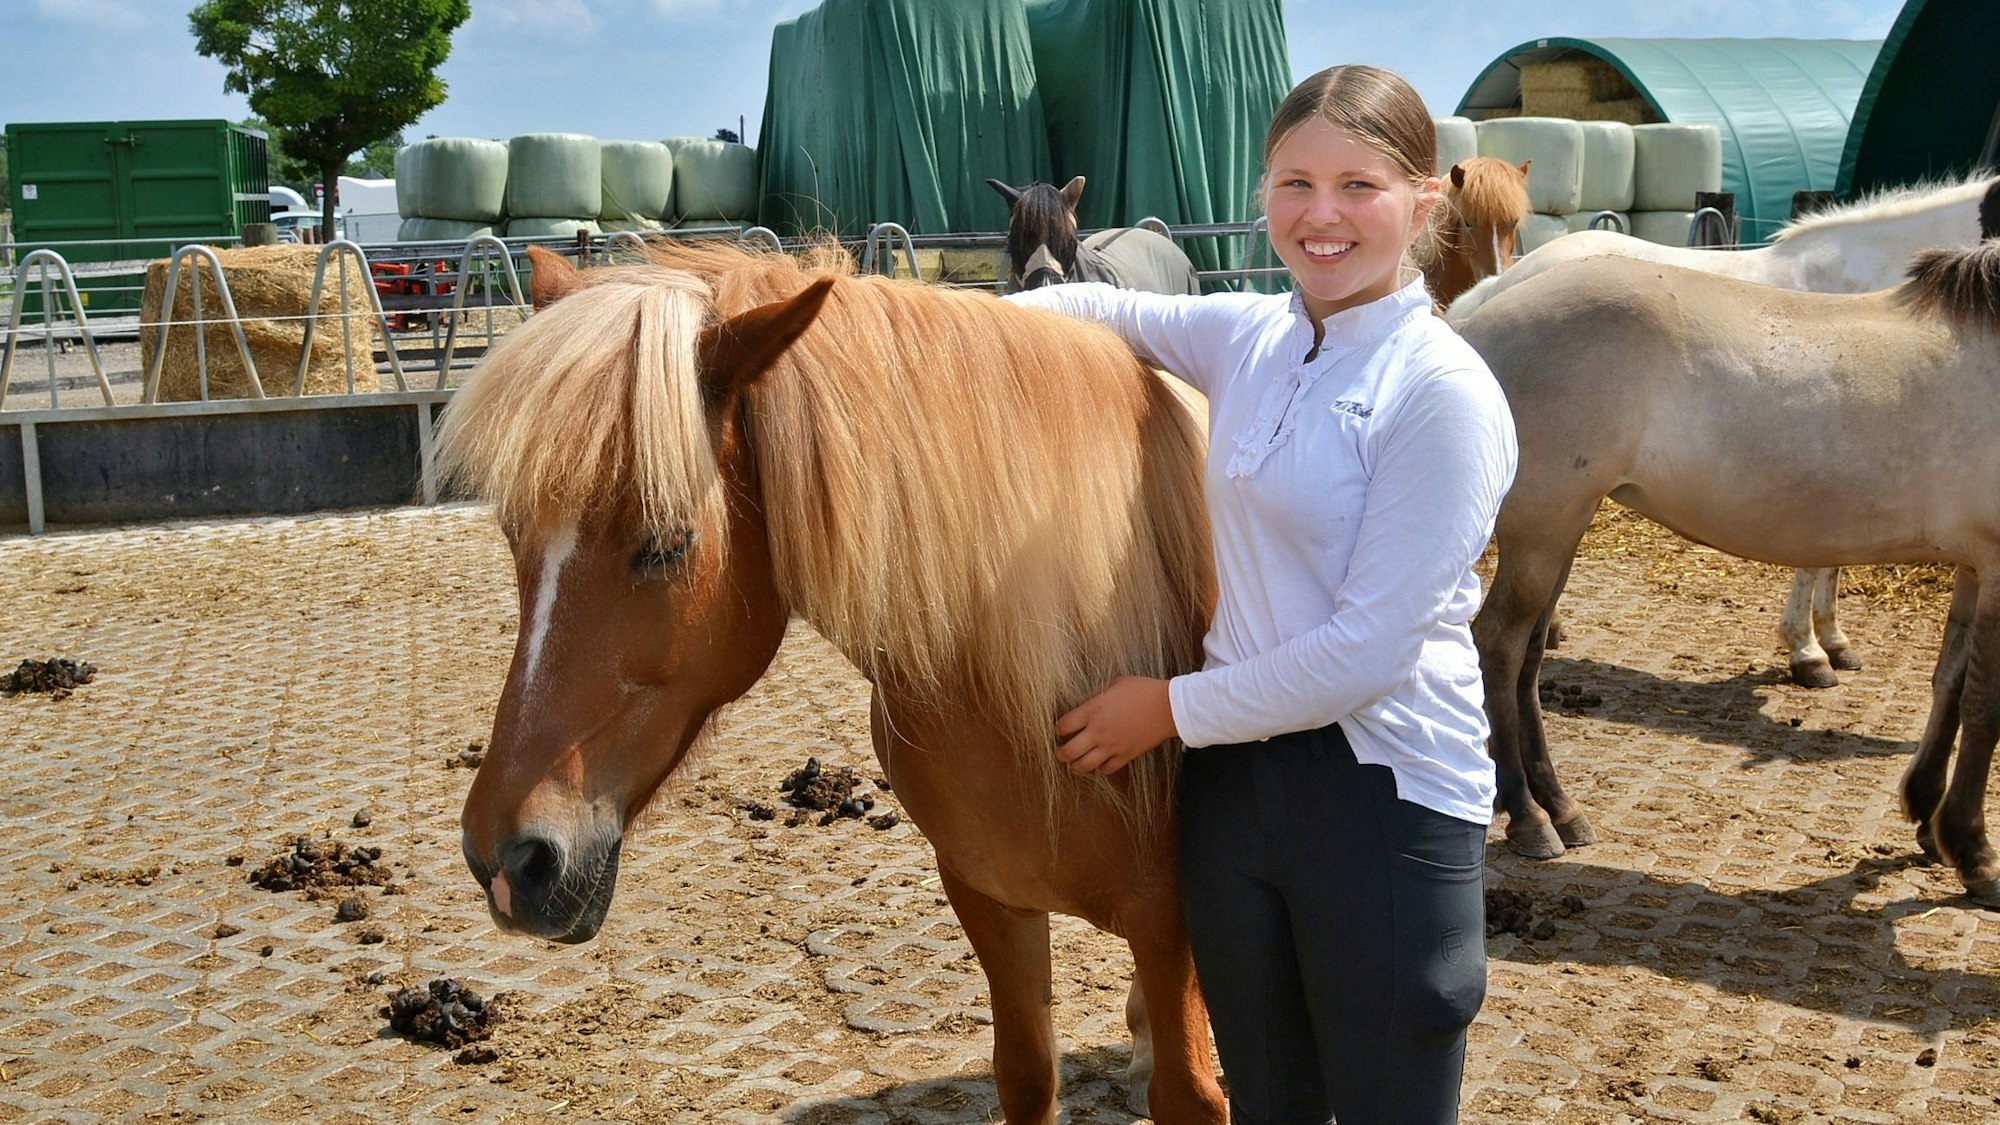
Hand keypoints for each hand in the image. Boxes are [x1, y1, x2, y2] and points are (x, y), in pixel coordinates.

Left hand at [1053, 676, 1177, 774]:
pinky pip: (1107, 769)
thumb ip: (1096, 697)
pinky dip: (1100, 769)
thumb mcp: (1114, 684)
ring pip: (1084, 765)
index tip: (1059, 730)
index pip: (1064, 726)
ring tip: (1074, 764)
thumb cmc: (1142, 690)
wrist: (1168, 707)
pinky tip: (1099, 764)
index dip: (1058, 729)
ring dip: (1076, 766)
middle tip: (1060, 753)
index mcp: (1092, 711)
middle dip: (1060, 754)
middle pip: (1069, 751)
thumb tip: (1085, 705)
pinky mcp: (1126, 755)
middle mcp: (1098, 731)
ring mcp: (1112, 746)